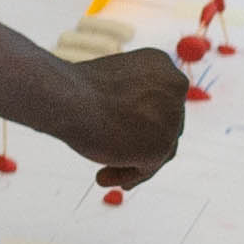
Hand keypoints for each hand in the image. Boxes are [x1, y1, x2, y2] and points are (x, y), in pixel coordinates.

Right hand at [39, 41, 189, 188]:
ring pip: (159, 150)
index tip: (122, 135)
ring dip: (133, 164)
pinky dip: (127, 175)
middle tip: (111, 158)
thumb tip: (140, 133)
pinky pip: (147, 168)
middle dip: (140, 145)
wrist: (67, 97)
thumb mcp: (112, 86)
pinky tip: (102, 178)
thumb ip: (132, 104)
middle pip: (165, 127)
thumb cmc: (77, 89)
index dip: (144, 122)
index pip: (161, 101)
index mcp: (162, 65)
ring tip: (103, 176)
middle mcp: (175, 87)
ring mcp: (172, 117)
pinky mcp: (163, 146)